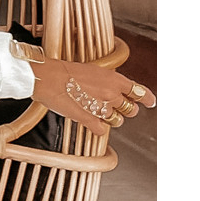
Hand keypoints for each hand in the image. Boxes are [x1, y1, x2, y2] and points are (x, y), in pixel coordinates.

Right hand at [15, 48, 155, 131]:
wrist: (48, 78)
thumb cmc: (67, 71)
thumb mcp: (94, 70)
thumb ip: (109, 81)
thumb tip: (116, 88)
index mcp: (114, 79)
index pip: (140, 92)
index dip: (148, 98)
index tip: (151, 102)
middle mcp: (111, 94)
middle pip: (131, 110)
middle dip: (126, 110)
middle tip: (117, 108)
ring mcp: (101, 108)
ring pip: (117, 121)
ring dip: (111, 119)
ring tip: (99, 112)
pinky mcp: (89, 120)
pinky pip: (101, 130)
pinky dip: (97, 127)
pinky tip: (90, 121)